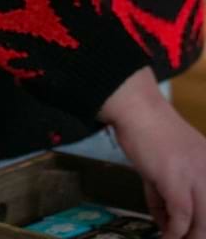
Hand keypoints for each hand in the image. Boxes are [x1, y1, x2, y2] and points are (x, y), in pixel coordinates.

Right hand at [99, 67, 205, 238]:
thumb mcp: (169, 162)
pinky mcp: (176, 181)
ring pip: (203, 222)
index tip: (194, 232)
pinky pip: (182, 216)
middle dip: (199, 234)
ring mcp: (197, 176)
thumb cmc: (149, 130)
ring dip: (188, 236)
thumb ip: (170, 191)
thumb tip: (168, 220)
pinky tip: (165, 234)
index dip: (205, 224)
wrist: (136, 109)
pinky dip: (173, 230)